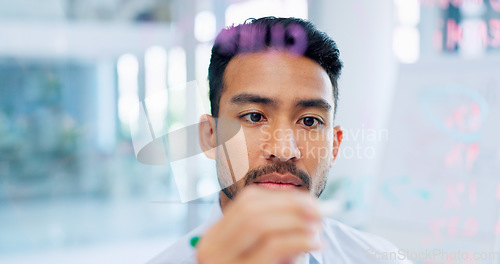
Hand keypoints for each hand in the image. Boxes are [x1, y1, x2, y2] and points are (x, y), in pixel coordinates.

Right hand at [196, 186, 320, 263]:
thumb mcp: (266, 255)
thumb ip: (282, 231)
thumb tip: (314, 209)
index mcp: (214, 237)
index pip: (248, 201)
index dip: (283, 198)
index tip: (312, 201)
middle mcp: (209, 248)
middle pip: (252, 209)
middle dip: (291, 206)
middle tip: (320, 211)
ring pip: (258, 223)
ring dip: (295, 221)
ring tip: (318, 230)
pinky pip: (271, 247)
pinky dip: (298, 239)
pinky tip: (316, 243)